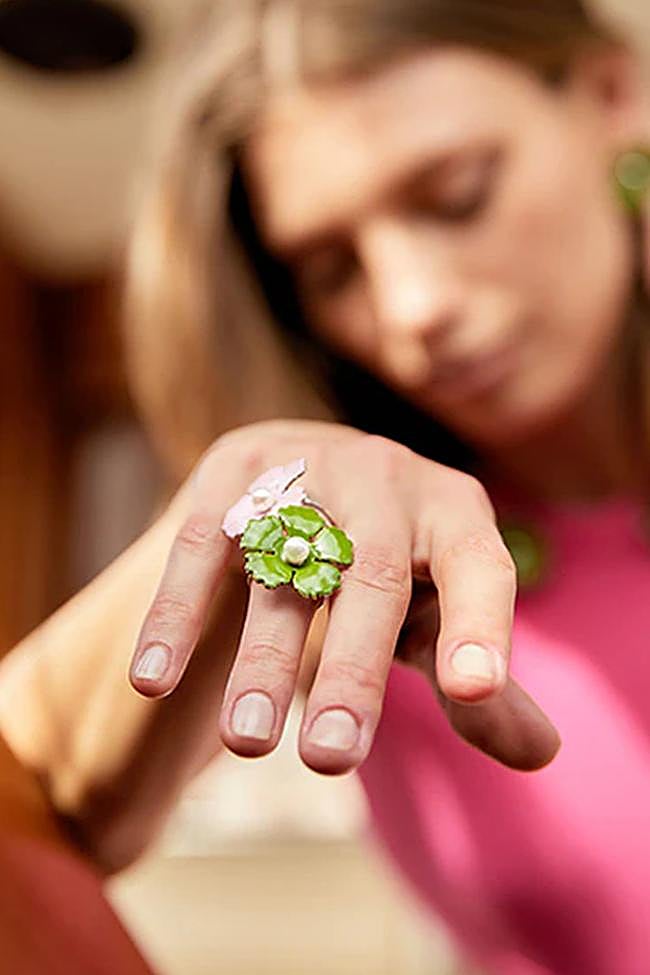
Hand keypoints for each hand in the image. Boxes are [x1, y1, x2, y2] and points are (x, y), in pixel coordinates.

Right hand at [130, 420, 560, 774]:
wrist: (311, 470)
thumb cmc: (391, 565)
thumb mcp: (439, 613)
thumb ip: (479, 681)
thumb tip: (542, 754)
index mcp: (454, 511)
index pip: (481, 567)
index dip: (481, 626)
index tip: (472, 691)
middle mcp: (387, 478)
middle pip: (373, 575)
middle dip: (352, 669)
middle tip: (329, 760)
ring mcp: (308, 465)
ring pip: (283, 566)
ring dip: (263, 655)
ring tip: (247, 742)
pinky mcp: (237, 468)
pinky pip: (201, 544)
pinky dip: (177, 613)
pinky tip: (153, 682)